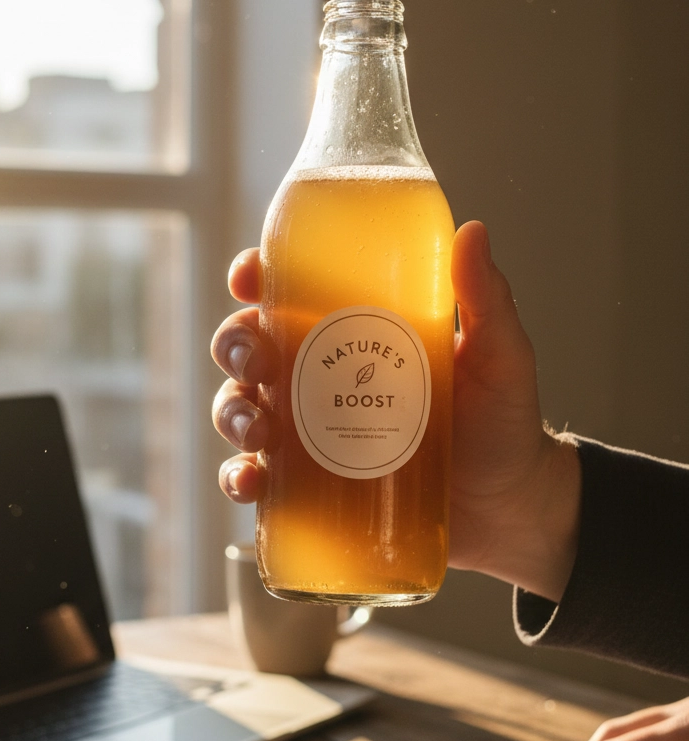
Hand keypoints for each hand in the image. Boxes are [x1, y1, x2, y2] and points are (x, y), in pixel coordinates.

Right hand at [210, 221, 581, 598]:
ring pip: (238, 406)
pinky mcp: (306, 485)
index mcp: (352, 332)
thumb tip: (472, 232)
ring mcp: (307, 431)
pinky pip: (254, 475)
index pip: (288, 291)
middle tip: (257, 364)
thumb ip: (486, 300)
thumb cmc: (502, 424)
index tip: (248, 278)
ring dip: (232, 413)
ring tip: (259, 434)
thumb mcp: (498, 357)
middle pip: (247, 345)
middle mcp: (318, 376)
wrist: (509, 507)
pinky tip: (251, 483)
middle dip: (234, 346)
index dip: (255, 276)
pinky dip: (238, 478)